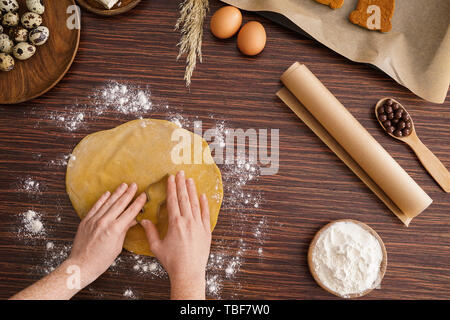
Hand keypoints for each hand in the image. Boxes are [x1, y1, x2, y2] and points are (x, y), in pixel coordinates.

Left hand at [68, 183, 146, 286]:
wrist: (81, 265)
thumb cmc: (101, 260)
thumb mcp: (117, 246)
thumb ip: (124, 231)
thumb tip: (132, 220)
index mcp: (115, 230)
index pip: (130, 212)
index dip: (138, 203)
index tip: (143, 195)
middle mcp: (104, 222)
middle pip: (119, 204)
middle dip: (128, 193)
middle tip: (134, 185)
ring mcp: (94, 220)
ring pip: (108, 203)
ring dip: (117, 193)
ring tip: (124, 185)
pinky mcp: (86, 221)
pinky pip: (95, 207)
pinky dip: (102, 199)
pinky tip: (107, 193)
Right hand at [141, 171, 211, 298]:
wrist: (188, 272)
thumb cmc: (172, 261)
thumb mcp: (157, 247)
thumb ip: (150, 232)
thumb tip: (144, 220)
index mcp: (175, 223)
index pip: (173, 201)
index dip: (172, 188)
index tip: (171, 178)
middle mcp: (188, 221)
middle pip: (184, 198)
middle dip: (181, 184)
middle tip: (180, 173)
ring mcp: (199, 225)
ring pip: (195, 204)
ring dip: (192, 191)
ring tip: (190, 180)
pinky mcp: (206, 231)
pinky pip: (205, 214)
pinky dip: (204, 204)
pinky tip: (203, 196)